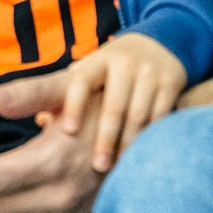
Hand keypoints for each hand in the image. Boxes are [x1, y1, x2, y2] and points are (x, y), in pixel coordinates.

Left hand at [52, 34, 186, 170]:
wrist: (159, 44)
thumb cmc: (111, 69)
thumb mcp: (89, 70)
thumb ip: (65, 94)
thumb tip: (40, 121)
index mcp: (98, 59)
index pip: (82, 80)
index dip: (75, 105)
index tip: (69, 131)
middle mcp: (124, 62)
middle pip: (113, 106)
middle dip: (105, 139)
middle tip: (98, 166)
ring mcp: (150, 71)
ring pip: (138, 116)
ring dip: (128, 145)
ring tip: (119, 168)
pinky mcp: (171, 81)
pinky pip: (160, 117)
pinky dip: (150, 138)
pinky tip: (142, 155)